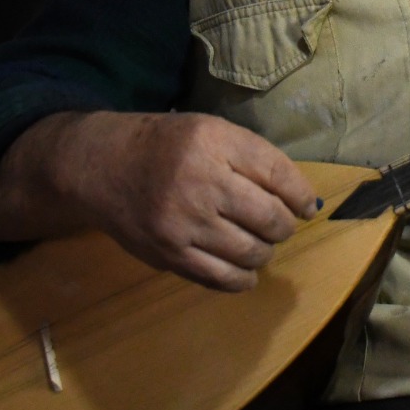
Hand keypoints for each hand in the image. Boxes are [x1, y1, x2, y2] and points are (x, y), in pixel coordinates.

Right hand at [0, 111, 320, 291]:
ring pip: (250, 251)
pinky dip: (243, 278)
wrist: (101, 167)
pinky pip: (220, 278)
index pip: (278, 173)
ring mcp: (182, 223)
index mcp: (214, 142)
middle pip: (269, 217)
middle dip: (285, 226)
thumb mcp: (210, 131)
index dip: (301, 195)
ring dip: (265, 251)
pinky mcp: (168, 255)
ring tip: (260, 243)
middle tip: (281, 225)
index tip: (308, 206)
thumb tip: (303, 200)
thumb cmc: (165, 146)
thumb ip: (254, 158)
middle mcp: (199, 182)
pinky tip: (246, 270)